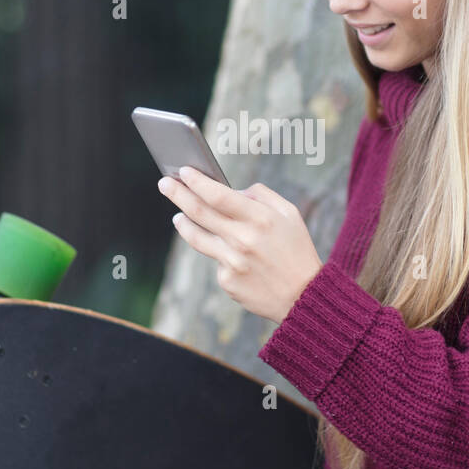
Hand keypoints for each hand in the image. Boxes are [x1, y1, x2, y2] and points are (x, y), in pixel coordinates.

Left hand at [158, 166, 322, 323]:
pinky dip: (219, 253)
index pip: (218, 195)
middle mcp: (243, 240)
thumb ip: (262, 196)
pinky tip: (230, 256)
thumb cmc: (296, 250)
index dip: (197, 181)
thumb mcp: (290, 215)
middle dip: (178, 194)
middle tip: (164, 183)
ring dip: (183, 223)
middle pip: (199, 212)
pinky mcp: (227, 281)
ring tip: (178, 216)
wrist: (303, 297)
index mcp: (261, 219)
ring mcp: (233, 262)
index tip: (183, 171)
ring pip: (196, 237)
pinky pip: (215, 261)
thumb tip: (232, 190)